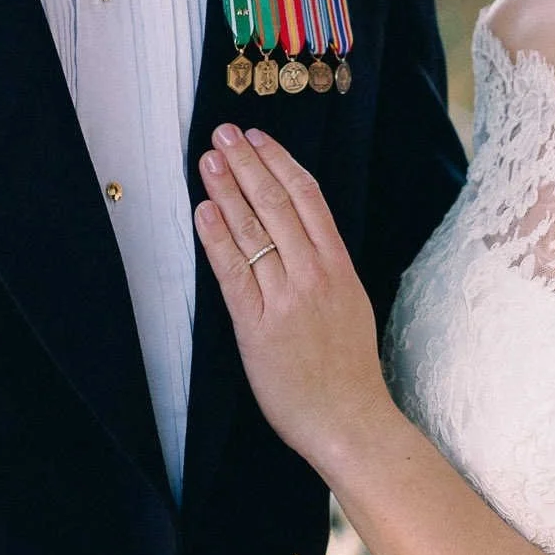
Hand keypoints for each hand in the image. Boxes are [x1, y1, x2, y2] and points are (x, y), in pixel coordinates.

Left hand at [195, 125, 394, 470]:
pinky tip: (204, 211)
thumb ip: (325, 270)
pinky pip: (234, 272)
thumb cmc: (347, 371)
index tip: (258, 138)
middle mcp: (314, 274)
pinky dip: (218, 238)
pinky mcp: (258, 326)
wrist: (350, 421)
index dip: (279, 162)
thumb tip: (299, 237)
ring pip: (254, 230)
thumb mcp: (350, 305)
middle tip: (224, 133)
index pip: (308, 198)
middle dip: (247, 163)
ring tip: (208, 161)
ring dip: (228, 190)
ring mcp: (286, 298)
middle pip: (276, 204)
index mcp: (339, 267)